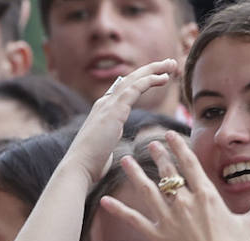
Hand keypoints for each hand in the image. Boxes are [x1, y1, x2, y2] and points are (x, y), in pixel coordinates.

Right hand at [67, 59, 178, 185]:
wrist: (78, 168)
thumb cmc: (90, 164)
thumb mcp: (102, 148)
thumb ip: (108, 143)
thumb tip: (111, 151)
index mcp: (101, 112)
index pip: (122, 90)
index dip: (139, 81)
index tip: (155, 77)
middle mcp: (103, 104)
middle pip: (129, 79)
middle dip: (149, 69)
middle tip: (168, 63)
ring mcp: (107, 105)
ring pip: (134, 79)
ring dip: (154, 70)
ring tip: (171, 65)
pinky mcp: (114, 110)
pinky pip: (135, 88)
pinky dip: (150, 79)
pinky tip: (163, 77)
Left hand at [99, 132, 249, 240]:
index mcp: (208, 196)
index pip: (190, 165)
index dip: (178, 147)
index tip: (170, 135)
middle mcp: (185, 204)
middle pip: (168, 174)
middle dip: (158, 156)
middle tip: (148, 143)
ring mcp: (169, 220)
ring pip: (147, 191)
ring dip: (135, 174)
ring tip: (125, 159)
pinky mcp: (157, 238)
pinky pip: (133, 220)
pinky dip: (118, 210)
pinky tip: (103, 200)